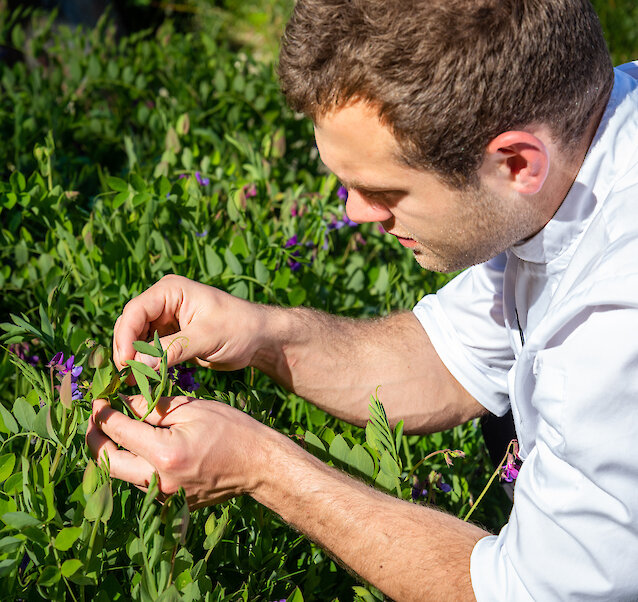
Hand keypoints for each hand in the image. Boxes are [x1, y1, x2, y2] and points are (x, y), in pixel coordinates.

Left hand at [85, 395, 277, 507]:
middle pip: (107, 462)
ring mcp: (165, 497)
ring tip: (116, 427)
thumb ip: (152, 406)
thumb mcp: (192, 408)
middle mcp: (159, 481)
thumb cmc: (231, 430)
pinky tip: (139, 444)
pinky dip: (133, 462)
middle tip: (96, 417)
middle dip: (95, 437)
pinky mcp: (171, 502)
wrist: (258, 465)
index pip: (118, 431)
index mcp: (164, 454)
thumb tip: (122, 401)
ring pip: (122, 474)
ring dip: (113, 451)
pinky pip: (140, 482)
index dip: (102, 413)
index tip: (98, 399)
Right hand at [113, 274, 264, 371]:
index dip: (125, 337)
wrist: (260, 339)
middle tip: (128, 378)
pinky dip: (145, 364)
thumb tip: (136, 365)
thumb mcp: (206, 337)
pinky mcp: (170, 337)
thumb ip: (171, 349)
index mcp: (171, 290)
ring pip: (135, 340)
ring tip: (136, 382)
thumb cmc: (239, 328)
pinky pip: (148, 350)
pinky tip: (146, 379)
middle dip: (127, 350)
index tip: (126, 363)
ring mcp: (166, 320)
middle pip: (130, 325)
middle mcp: (164, 302)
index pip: (135, 311)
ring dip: (134, 360)